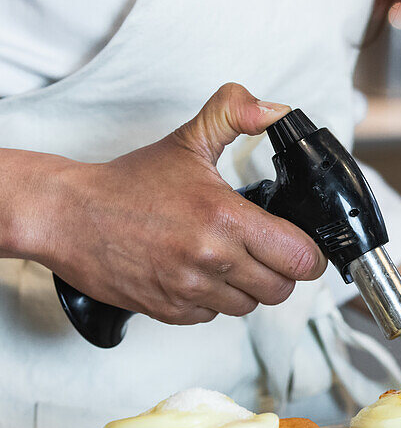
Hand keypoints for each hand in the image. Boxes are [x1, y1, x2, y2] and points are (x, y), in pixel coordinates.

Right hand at [26, 83, 325, 324]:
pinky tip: (198, 273)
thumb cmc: (126, 185)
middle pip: (282, 288)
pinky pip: (215, 316)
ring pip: (250, 305)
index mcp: (225, 218)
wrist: (66, 216)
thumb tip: (272, 110)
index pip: (300, 257)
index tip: (299, 245)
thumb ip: (234, 115)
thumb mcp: (187, 141)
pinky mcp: (172, 311)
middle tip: (264, 251)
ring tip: (227, 259)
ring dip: (247, 287)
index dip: (308, 254)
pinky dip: (213, 300)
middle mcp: (211, 258)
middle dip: (280, 271)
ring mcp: (190, 290)